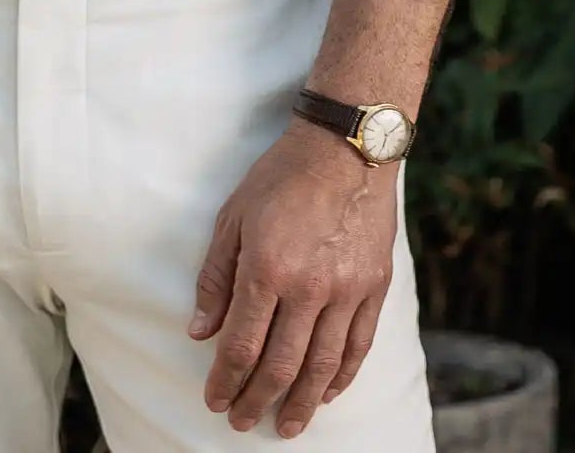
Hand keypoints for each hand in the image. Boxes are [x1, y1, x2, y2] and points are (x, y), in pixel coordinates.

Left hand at [188, 120, 395, 437]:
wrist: (344, 150)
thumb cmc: (280, 178)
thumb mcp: (232, 218)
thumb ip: (216, 278)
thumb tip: (200, 333)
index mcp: (267, 268)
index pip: (242, 343)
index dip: (226, 379)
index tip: (214, 401)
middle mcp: (309, 287)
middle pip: (280, 364)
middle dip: (256, 400)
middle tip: (241, 421)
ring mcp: (346, 291)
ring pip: (322, 366)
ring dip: (300, 402)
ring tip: (285, 425)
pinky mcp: (374, 289)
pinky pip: (358, 347)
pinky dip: (341, 377)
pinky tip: (325, 394)